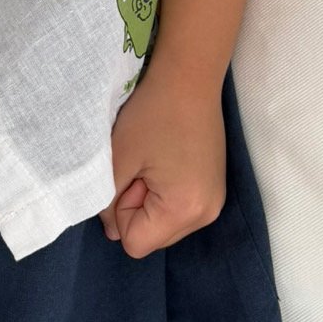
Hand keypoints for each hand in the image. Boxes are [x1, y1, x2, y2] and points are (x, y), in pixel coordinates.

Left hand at [99, 70, 226, 257]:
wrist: (189, 77)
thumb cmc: (152, 114)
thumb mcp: (119, 159)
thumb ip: (108, 202)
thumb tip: (112, 229)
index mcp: (185, 210)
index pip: (135, 244)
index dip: (121, 212)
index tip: (130, 175)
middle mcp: (207, 214)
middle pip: (152, 237)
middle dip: (136, 208)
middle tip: (142, 165)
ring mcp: (215, 202)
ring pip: (163, 224)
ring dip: (150, 200)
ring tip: (155, 161)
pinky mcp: (214, 189)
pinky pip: (178, 209)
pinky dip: (164, 192)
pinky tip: (166, 160)